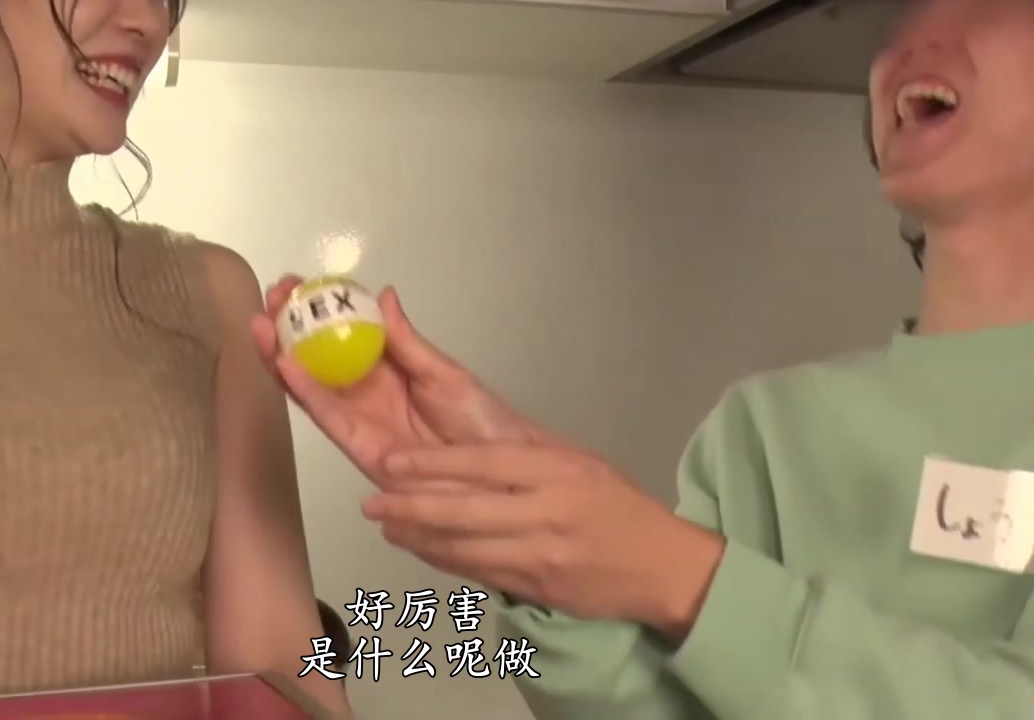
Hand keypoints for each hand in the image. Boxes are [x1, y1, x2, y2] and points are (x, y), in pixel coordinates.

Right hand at [249, 276, 538, 486]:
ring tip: (263, 323)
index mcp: (388, 370)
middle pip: (316, 358)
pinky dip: (303, 391)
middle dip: (289, 327)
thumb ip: (407, 341)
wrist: (505, 475)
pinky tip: (284, 364)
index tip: (295, 282)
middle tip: (272, 296)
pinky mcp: (359, 448)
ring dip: (282, 354)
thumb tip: (383, 296)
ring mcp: (360, 421)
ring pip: (310, 385)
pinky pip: (326, 416)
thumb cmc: (482, 421)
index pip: (342, 334)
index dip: (316, 309)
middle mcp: (366, 394)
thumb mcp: (444, 373)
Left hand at [360, 443, 726, 637]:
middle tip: (371, 503)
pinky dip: (444, 560)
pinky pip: (478, 572)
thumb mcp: (577, 461)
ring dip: (418, 538)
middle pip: (464, 511)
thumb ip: (524, 455)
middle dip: (410, 507)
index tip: (392, 463)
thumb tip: (464, 444)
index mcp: (556, 471)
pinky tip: (422, 548)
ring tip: (386, 526)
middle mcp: (546, 513)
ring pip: (464, 548)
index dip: (432, 464)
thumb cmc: (617, 504)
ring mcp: (540, 556)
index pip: (482, 465)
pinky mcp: (536, 588)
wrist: (662, 566)